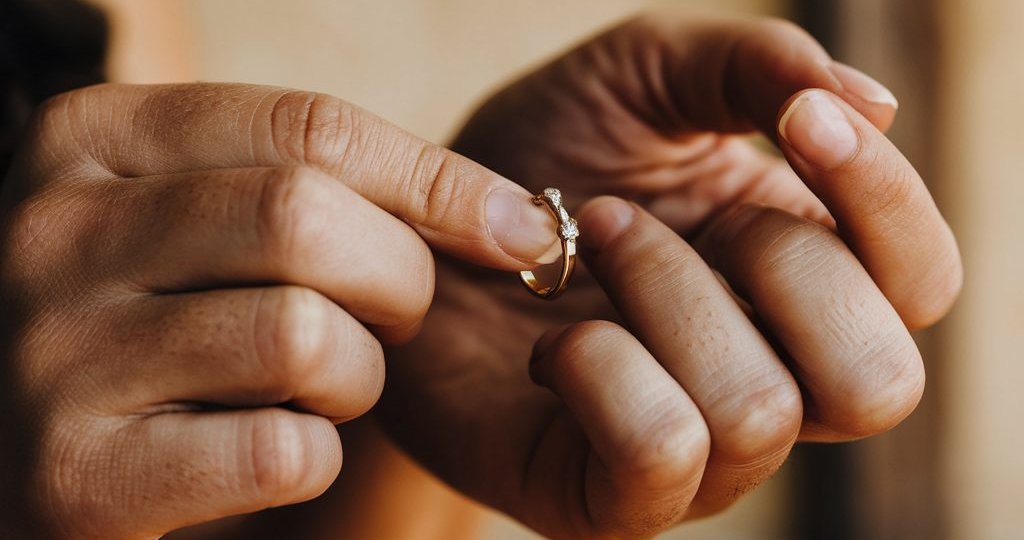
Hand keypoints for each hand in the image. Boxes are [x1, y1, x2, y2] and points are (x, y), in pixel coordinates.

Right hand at [0, 83, 559, 538]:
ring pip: (302, 337)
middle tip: (394, 315)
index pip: (309, 128)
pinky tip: (274, 446)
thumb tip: (520, 220)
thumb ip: (330, 189)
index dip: (438, 180)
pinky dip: (316, 455)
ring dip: (357, 374)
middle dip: (399, 279)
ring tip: (321, 384)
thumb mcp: (209, 218)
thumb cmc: (159, 312)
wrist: (26, 438)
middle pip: (306, 219)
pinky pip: (281, 454)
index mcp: (91, 139)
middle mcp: (53, 232)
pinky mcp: (77, 478)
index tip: (518, 226)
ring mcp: (54, 357)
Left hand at [378, 13, 961, 538]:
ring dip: (665, 295)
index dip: (883, 200)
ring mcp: (700, 452)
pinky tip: (550, 340)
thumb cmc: (535, 162)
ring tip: (583, 246)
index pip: (922, 281)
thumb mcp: (642, 78)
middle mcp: (772, 376)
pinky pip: (662, 450)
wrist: (414, 241)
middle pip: (879, 378)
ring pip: (760, 409)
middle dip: (774, 266)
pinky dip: (604, 369)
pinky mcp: (614, 497)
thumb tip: (875, 106)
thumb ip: (754, 66)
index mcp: (801, 278)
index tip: (798, 121)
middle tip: (661, 209)